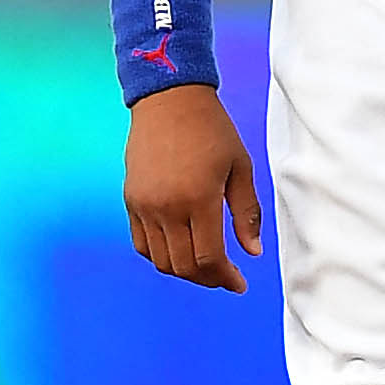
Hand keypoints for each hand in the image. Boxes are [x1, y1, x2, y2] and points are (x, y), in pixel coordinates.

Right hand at [125, 83, 265, 292]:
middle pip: (184, 266)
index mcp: (199, 199)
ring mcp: (144, 206)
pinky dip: (161, 257)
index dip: (225, 277)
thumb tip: (252, 252)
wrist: (169, 101)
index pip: (209, 258)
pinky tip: (181, 251)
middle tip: (226, 277)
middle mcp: (167, 207)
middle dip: (208, 279)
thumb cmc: (212, 131)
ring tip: (206, 266)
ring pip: (161, 260)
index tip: (239, 283)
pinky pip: (142, 244)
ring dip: (185, 271)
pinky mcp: (131, 201)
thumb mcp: (240, 168)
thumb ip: (247, 212)